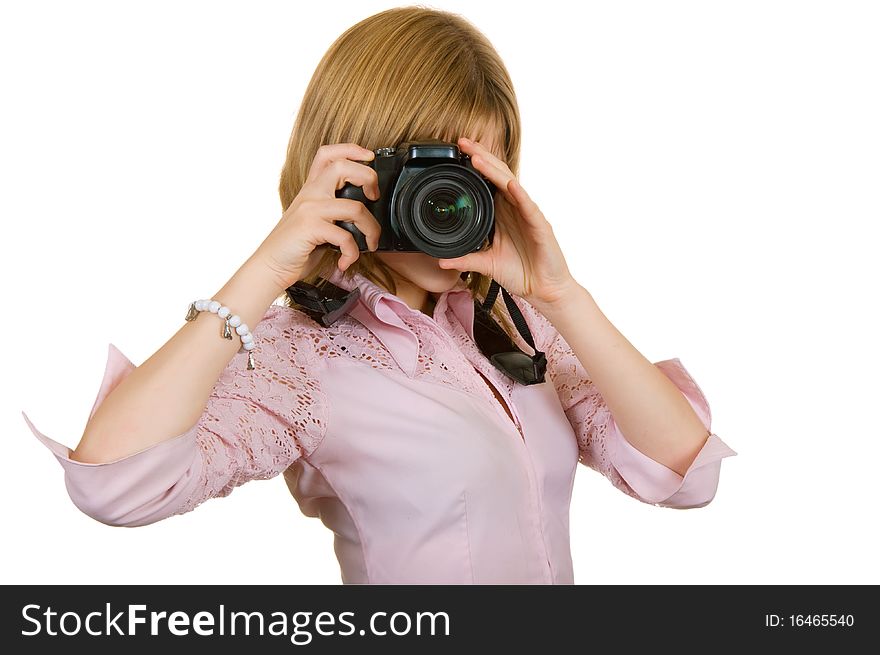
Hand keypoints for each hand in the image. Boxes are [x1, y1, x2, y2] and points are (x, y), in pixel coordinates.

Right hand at [253, 143, 382, 290]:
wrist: (271, 265)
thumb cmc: (295, 246)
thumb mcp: (313, 220)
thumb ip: (333, 211)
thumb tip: (364, 214)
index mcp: (312, 189)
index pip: (328, 154)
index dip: (351, 149)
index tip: (369, 156)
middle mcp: (311, 194)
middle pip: (343, 167)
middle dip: (369, 178)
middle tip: (374, 197)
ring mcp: (310, 209)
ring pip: (355, 207)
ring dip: (372, 229)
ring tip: (371, 242)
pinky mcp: (311, 228)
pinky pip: (346, 237)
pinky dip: (352, 253)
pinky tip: (346, 261)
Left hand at [437, 137, 579, 309]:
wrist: (544, 289)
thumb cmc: (521, 272)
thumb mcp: (486, 264)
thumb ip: (465, 259)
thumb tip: (440, 260)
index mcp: (502, 212)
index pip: (487, 182)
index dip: (474, 165)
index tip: (456, 151)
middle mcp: (515, 208)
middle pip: (497, 175)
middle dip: (480, 157)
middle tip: (463, 142)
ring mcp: (528, 214)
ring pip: (511, 186)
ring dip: (494, 171)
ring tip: (478, 158)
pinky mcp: (540, 226)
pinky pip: (529, 208)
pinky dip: (520, 195)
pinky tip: (511, 185)